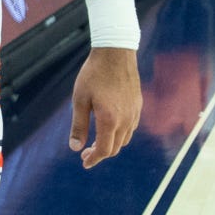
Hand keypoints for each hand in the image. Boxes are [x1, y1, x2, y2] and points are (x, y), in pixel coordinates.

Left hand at [68, 47, 140, 169]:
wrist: (116, 52)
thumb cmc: (94, 74)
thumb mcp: (80, 99)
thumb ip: (79, 125)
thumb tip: (75, 148)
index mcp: (109, 120)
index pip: (104, 150)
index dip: (94, 159)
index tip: (84, 162)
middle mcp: (126, 119)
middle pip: (115, 148)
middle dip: (100, 153)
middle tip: (85, 153)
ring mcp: (134, 112)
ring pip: (125, 138)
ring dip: (111, 144)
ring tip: (96, 141)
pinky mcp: (138, 104)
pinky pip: (131, 127)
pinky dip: (120, 133)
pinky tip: (110, 126)